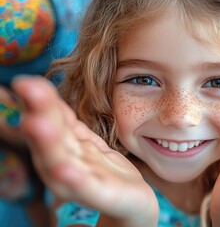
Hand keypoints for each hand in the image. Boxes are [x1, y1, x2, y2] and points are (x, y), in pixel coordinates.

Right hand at [12, 76, 158, 226]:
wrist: (131, 199)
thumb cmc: (104, 169)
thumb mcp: (85, 140)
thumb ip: (66, 122)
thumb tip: (43, 91)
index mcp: (68, 146)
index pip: (55, 119)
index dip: (41, 100)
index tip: (26, 81)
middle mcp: (68, 162)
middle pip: (54, 137)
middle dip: (40, 113)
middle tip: (26, 88)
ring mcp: (82, 179)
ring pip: (62, 160)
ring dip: (48, 143)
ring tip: (34, 123)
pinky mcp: (100, 195)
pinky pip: (86, 187)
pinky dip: (73, 179)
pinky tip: (64, 169)